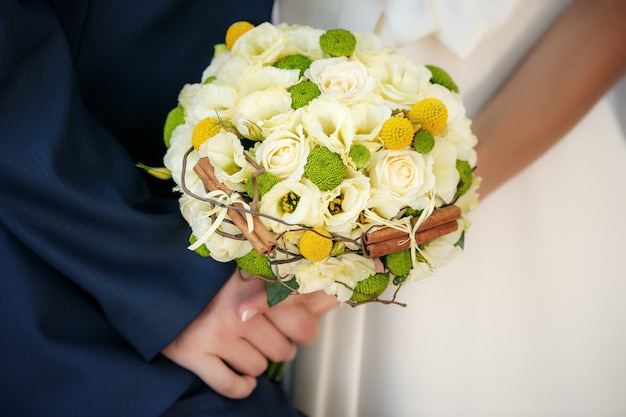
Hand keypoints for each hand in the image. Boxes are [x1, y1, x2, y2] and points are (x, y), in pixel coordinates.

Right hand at [161, 270, 337, 398]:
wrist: (157, 279)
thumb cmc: (210, 276)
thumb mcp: (251, 269)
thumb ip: (289, 283)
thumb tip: (331, 296)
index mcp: (255, 282)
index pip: (302, 321)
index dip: (303, 329)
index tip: (295, 326)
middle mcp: (237, 307)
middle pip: (284, 350)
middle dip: (280, 346)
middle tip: (267, 335)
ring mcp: (214, 331)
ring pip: (259, 367)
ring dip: (256, 361)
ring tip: (244, 344)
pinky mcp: (192, 352)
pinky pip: (231, 385)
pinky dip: (241, 386)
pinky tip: (241, 375)